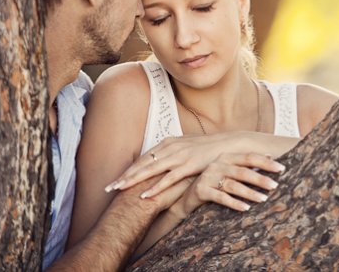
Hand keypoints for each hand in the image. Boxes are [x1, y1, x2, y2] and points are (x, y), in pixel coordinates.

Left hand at [105, 133, 287, 198]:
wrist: (230, 145)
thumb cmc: (207, 149)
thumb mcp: (186, 148)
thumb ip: (172, 155)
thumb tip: (159, 163)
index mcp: (168, 143)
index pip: (143, 158)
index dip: (128, 170)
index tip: (115, 181)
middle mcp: (170, 147)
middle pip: (142, 163)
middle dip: (124, 176)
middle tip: (109, 188)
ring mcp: (179, 156)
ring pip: (151, 169)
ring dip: (134, 181)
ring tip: (120, 191)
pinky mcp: (189, 165)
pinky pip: (169, 178)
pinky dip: (156, 187)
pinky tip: (145, 195)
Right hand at [171, 152, 283, 217]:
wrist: (186, 196)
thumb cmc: (212, 183)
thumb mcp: (228, 171)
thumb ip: (245, 164)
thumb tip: (269, 155)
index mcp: (225, 157)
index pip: (248, 157)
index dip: (265, 162)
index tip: (281, 168)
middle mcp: (217, 165)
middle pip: (242, 171)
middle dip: (260, 178)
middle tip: (275, 185)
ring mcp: (208, 177)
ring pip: (233, 185)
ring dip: (250, 192)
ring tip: (263, 199)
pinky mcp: (201, 190)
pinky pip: (221, 197)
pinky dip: (234, 203)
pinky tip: (245, 208)